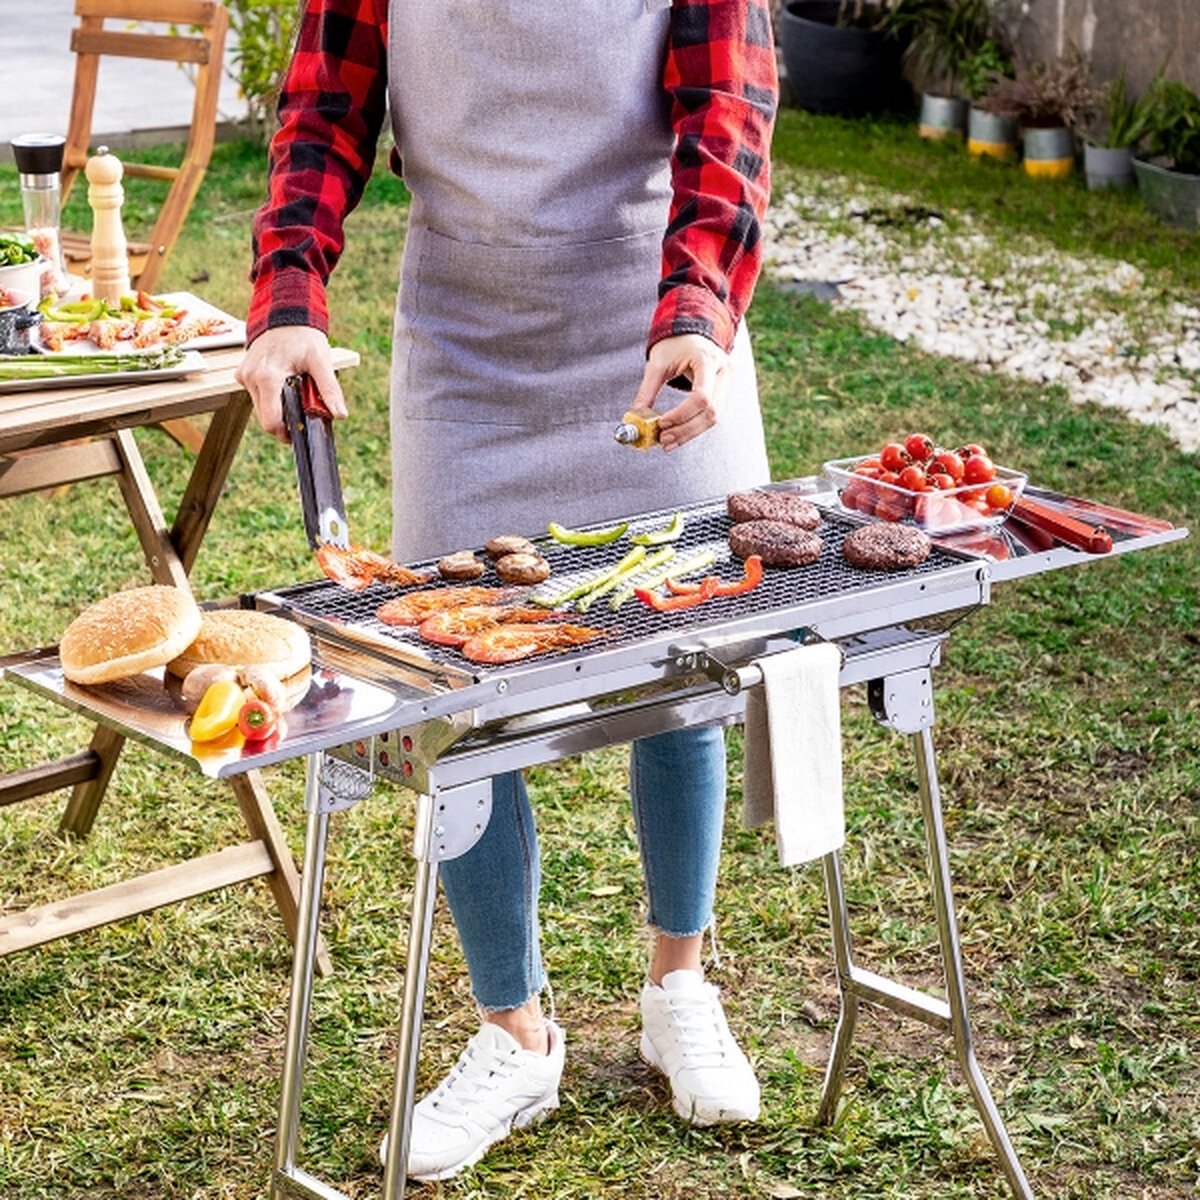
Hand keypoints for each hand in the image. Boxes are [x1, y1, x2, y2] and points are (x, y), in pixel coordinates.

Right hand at [234, 325, 347, 441]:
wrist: (285, 314)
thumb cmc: (303, 336)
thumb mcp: (321, 361)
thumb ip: (330, 389)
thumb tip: (340, 414)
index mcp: (267, 377)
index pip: (272, 421)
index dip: (287, 433)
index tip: (300, 431)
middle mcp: (250, 377)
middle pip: (266, 418)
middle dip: (285, 420)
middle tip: (303, 408)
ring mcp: (244, 376)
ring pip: (261, 409)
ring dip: (279, 407)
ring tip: (294, 390)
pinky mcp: (242, 374)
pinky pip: (257, 396)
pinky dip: (271, 396)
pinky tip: (283, 383)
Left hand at [629, 333, 731, 451]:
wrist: (693, 332)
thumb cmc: (675, 344)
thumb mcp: (657, 363)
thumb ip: (647, 391)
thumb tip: (635, 418)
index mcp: (707, 360)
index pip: (701, 397)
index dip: (681, 415)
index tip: (661, 424)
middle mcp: (723, 372)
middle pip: (711, 412)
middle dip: (685, 430)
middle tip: (663, 439)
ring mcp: (727, 383)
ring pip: (714, 418)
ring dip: (690, 433)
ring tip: (667, 442)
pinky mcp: (724, 392)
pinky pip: (712, 416)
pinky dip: (694, 428)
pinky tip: (677, 435)